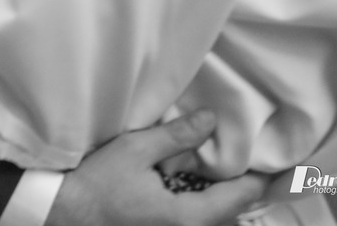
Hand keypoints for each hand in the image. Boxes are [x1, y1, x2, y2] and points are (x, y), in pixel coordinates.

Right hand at [47, 110, 266, 225]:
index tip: (276, 165)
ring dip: (219, 202)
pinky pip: (191, 222)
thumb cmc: (95, 183)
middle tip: (252, 167)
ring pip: (209, 222)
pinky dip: (200, 207)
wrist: (61, 213)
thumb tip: (211, 121)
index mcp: (185, 217)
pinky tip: (192, 189)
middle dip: (240, 192)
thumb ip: (176, 137)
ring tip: (226, 177)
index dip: (258, 180)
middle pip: (227, 215)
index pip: (237, 199)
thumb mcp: (135, 150)